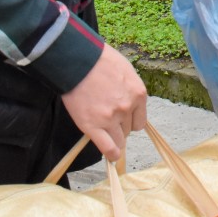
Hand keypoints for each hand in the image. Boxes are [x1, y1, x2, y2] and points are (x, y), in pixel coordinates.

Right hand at [60, 45, 146, 163]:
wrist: (77, 61)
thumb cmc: (100, 60)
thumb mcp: (125, 71)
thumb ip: (130, 90)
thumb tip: (130, 103)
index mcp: (138, 94)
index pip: (140, 121)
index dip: (130, 120)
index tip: (122, 119)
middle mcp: (127, 108)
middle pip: (128, 130)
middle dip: (119, 126)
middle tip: (106, 117)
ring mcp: (110, 119)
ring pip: (119, 140)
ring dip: (113, 137)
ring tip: (102, 128)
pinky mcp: (93, 126)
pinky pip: (108, 148)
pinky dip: (111, 154)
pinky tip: (111, 156)